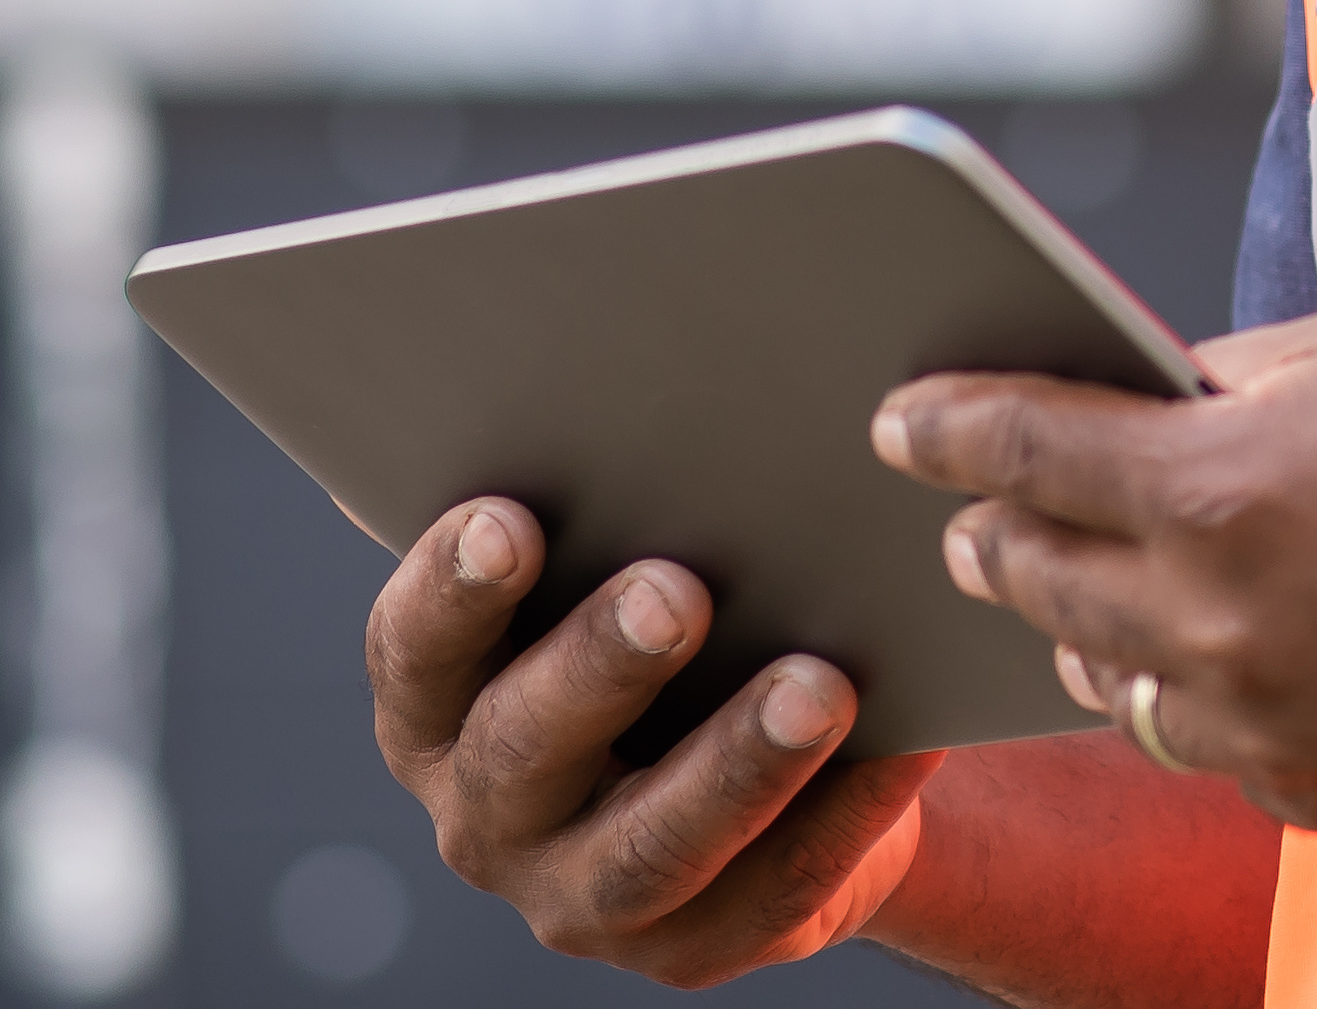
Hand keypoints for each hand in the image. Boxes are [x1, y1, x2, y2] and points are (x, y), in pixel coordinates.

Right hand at [366, 496, 941, 984]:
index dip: (450, 589)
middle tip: (680, 587)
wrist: (752, 770)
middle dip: (603, 664)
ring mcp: (581, 897)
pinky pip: (770, 891)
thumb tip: (588, 366)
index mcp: (435, 703)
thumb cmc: (665, 618)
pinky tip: (904, 746)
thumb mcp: (602, 567)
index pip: (413, 647)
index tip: (510, 518)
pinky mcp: (689, 950)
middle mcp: (485, 812)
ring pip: (651, 846)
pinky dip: (842, 817)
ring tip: (819, 685)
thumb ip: (585, 499)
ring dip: (734, 764)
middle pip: (526, 746)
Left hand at [875, 304, 1316, 838]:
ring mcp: (1264, 727)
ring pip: (1111, 685)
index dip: (942, 429)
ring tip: (1107, 591)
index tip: (899, 423)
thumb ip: (1224, 379)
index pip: (1020, 452)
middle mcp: (1218, 620)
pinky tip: (1247, 657)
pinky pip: (1217, 751)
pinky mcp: (1316, 799)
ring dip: (1096, 634)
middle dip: (994, 536)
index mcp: (1217, 485)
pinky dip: (1214, 702)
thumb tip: (1139, 392)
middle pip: (1035, 581)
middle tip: (975, 514)